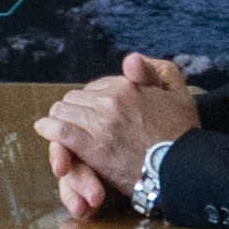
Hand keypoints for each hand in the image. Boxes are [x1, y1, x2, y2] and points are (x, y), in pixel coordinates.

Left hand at [40, 63, 196, 218]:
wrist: (184, 169)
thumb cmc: (184, 135)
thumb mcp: (178, 92)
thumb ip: (156, 70)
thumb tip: (128, 60)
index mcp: (129, 85)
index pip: (96, 86)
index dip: (94, 99)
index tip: (95, 112)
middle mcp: (112, 100)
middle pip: (76, 98)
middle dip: (75, 109)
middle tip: (75, 121)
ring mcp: (101, 123)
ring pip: (64, 111)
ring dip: (60, 118)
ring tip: (56, 126)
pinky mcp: (92, 146)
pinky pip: (60, 131)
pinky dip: (48, 128)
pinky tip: (44, 128)